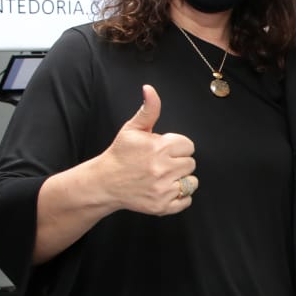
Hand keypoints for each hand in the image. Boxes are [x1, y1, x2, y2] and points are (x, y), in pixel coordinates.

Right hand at [96, 84, 197, 215]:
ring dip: (181, 180)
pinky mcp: (162, 205)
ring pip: (191, 182)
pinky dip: (179, 197)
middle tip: (161, 164)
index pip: (188, 146)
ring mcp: (163, 189)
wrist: (104, 182)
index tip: (164, 150)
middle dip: (178, 162)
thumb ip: (148, 109)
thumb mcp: (132, 129)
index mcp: (159, 148)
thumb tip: (150, 89)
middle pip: (191, 163)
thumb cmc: (120, 154)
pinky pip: (186, 201)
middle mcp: (163, 169)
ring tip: (163, 177)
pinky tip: (164, 189)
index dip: (177, 147)